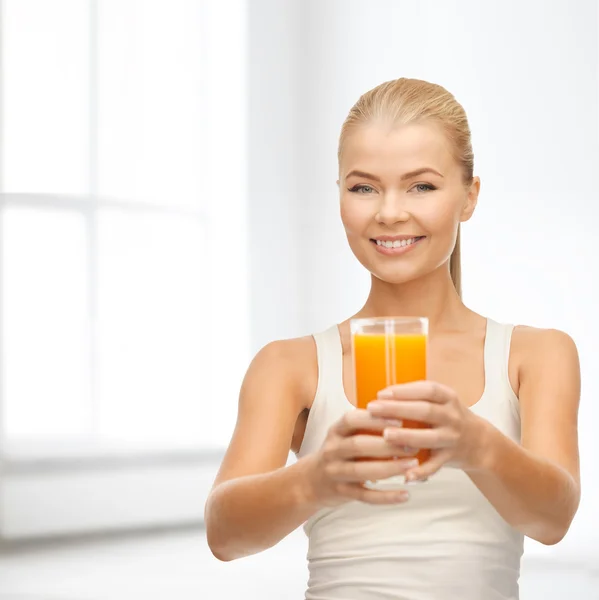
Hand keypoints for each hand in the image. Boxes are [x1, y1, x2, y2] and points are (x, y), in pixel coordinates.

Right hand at [304, 409, 420, 507]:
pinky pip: (365, 496)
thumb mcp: (344, 434)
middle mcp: (332, 450)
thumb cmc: (339, 452)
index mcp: (336, 431)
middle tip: (413, 445)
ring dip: (389, 468)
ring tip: (413, 465)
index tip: (399, 420)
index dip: (374, 419)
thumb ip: (366, 426)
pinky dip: (386, 497)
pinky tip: (405, 494)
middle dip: (387, 445)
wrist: (311, 481)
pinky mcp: (342, 493)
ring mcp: (335, 472)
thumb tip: (404, 415)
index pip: (352, 419)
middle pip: (358, 445)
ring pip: (361, 471)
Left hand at [366, 381, 487, 481]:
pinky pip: (435, 465)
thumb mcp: (440, 401)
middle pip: (425, 411)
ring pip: (429, 438)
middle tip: (372, 409)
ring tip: (385, 435)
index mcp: (448, 398)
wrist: (480, 442)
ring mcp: (452, 438)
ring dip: (407, 436)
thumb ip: (417, 397)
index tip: (382, 393)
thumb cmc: (449, 417)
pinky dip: (421, 472)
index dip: (404, 391)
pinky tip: (406, 475)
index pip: (427, 390)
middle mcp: (452, 416)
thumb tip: (381, 396)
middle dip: (397, 409)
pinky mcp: (451, 457)